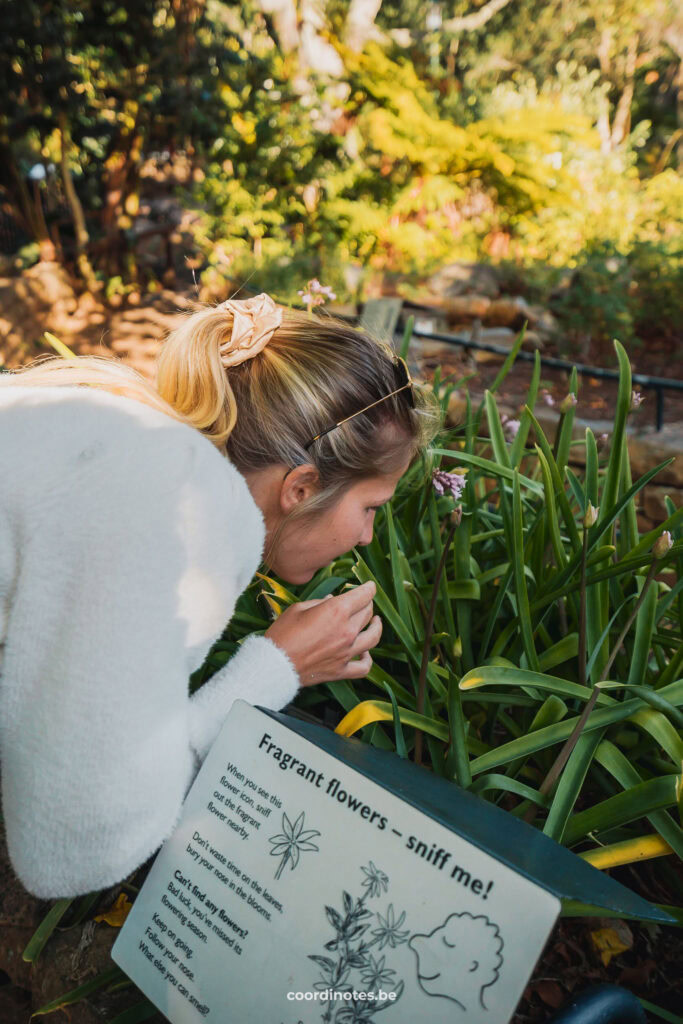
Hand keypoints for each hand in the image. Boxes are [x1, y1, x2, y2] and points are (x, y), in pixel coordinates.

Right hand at [264, 580, 381, 686]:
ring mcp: (346, 652)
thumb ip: (319, 603)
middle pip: (367, 613)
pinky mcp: (341, 670)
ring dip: (376, 626)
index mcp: (336, 611)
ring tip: (375, 621)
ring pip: (373, 637)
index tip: (370, 586)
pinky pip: (364, 667)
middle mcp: (346, 631)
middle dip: (367, 604)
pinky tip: (365, 653)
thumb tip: (332, 599)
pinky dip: (368, 659)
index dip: (369, 588)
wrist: (275, 664)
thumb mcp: (298, 609)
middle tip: (363, 601)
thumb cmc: (283, 633)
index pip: (363, 595)